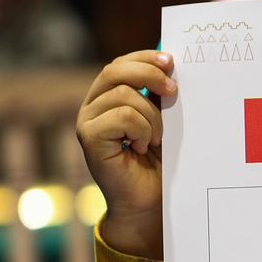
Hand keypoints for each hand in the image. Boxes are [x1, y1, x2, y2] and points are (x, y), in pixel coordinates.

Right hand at [75, 50, 175, 259]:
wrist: (149, 204)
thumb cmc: (158, 165)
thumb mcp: (163, 122)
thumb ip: (159, 96)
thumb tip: (171, 66)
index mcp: (108, 98)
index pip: (121, 64)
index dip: (144, 57)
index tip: (171, 61)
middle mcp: (93, 106)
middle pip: (116, 70)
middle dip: (150, 74)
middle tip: (174, 91)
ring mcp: (87, 121)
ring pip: (124, 95)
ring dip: (152, 116)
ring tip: (156, 139)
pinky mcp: (89, 137)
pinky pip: (122, 116)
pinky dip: (141, 130)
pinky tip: (141, 148)